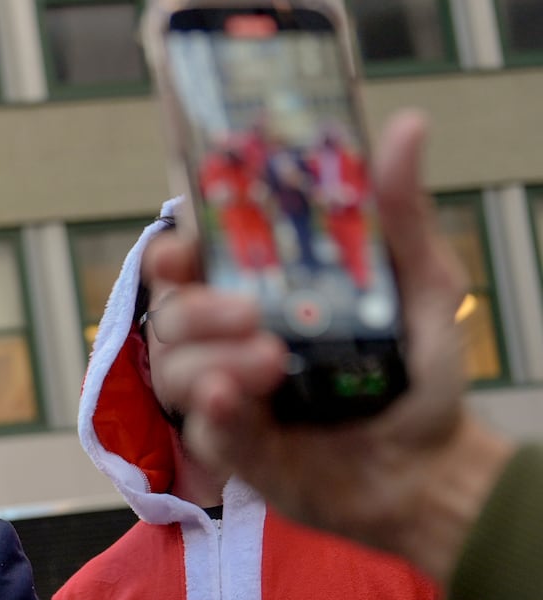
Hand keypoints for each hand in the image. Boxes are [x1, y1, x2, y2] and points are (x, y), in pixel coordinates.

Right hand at [146, 110, 512, 583]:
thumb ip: (400, 214)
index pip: (194, 261)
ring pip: (173, 370)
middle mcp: (230, 339)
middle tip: (248, 311)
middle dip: (196, 307)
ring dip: (209, 360)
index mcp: (261, 293)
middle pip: (171, 312)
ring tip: (271, 363)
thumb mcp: (421, 282)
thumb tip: (407, 128)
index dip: (176, 247)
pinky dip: (210, 411)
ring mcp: (226, 395)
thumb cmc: (420, 373)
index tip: (182, 244)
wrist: (434, 465)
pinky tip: (228, 397)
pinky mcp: (233, 451)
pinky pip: (200, 428)